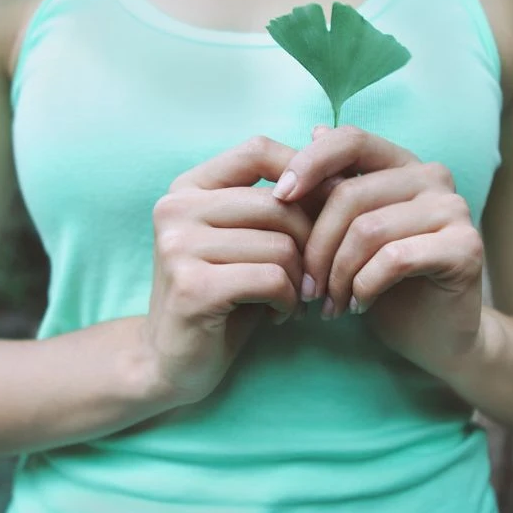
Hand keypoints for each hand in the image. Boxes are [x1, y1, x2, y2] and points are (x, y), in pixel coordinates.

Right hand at [142, 136, 314, 405]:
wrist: (172, 361)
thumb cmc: (223, 296)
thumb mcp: (245, 240)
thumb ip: (276, 205)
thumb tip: (340, 174)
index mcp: (187, 188)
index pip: (258, 150)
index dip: (304, 173)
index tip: (325, 213)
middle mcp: (175, 209)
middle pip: (278, 203)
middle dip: (309, 243)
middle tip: (312, 276)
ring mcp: (178, 247)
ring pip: (280, 245)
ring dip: (300, 280)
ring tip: (293, 298)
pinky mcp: (192, 287)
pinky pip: (272, 279)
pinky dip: (288, 301)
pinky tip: (279, 315)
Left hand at [273, 125, 484, 378]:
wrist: (434, 335)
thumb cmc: (382, 282)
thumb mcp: (346, 233)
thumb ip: (332, 189)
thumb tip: (312, 130)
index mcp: (401, 164)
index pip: (351, 140)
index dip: (309, 162)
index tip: (277, 198)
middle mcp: (432, 177)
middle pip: (350, 194)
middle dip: (316, 247)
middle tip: (306, 288)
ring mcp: (453, 209)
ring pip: (368, 230)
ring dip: (337, 275)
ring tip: (328, 304)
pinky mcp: (465, 247)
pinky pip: (394, 259)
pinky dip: (364, 287)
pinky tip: (357, 306)